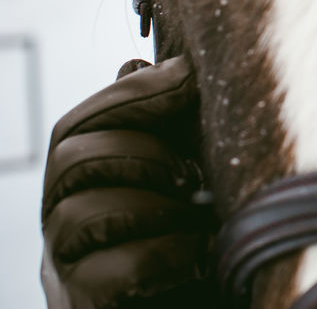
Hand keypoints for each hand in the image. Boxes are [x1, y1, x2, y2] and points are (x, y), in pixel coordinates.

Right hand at [41, 56, 218, 307]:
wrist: (227, 302)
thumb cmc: (205, 247)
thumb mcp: (190, 178)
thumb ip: (165, 129)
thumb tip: (132, 60)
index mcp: (82, 188)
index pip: (77, 126)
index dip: (130, 93)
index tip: (189, 75)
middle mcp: (61, 228)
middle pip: (69, 159)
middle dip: (141, 148)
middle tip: (193, 171)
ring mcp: (66, 273)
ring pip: (81, 213)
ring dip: (155, 205)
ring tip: (200, 215)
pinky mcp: (87, 307)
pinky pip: (114, 268)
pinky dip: (169, 251)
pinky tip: (203, 250)